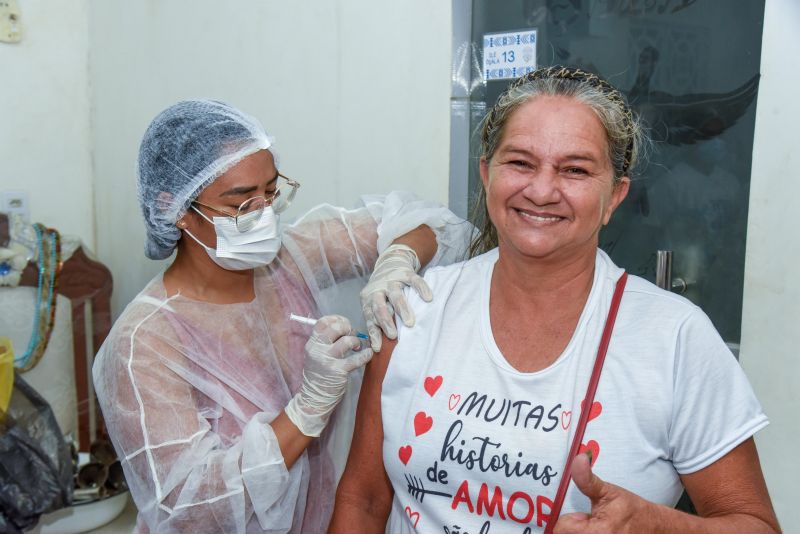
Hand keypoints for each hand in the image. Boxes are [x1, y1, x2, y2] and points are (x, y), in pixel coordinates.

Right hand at [285, 315, 372, 436]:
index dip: (337, 319)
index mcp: (312, 343)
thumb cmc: (319, 374)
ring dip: (356, 341)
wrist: (314, 398)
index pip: (323, 322)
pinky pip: (356, 359)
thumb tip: (346, 327)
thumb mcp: (316, 354)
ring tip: (358, 347)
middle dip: (348, 328)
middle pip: (335, 328)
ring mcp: (328, 360)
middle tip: (352, 335)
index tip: (345, 324)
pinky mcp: (338, 371)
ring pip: (347, 341)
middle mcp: (318, 349)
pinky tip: (368, 354)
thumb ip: (326, 341)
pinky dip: (366, 355)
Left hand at [360, 244, 432, 351]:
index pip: (370, 318)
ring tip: (410, 323)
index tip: (378, 348)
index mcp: (368, 299)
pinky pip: (414, 281)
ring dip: (402, 309)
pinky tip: (428, 299)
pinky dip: (421, 289)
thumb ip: (378, 319)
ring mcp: (392, 281)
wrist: (390, 262)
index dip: (374, 333)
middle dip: (385, 322)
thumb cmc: (383, 291)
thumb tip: (381, 346)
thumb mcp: (376, 302)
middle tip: (392, 336)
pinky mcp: (405, 273)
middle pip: (379, 307)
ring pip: (396, 295)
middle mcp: (378, 290)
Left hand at [554, 453, 655, 533]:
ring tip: (594, 527)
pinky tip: (599, 532)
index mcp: (598, 533)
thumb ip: (587, 480)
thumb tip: (578, 460)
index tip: (582, 515)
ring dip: (579, 532)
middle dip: (573, 528)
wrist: (653, 528)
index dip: (569, 519)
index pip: (561, 528)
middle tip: (588, 522)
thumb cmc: (630, 510)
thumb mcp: (609, 491)